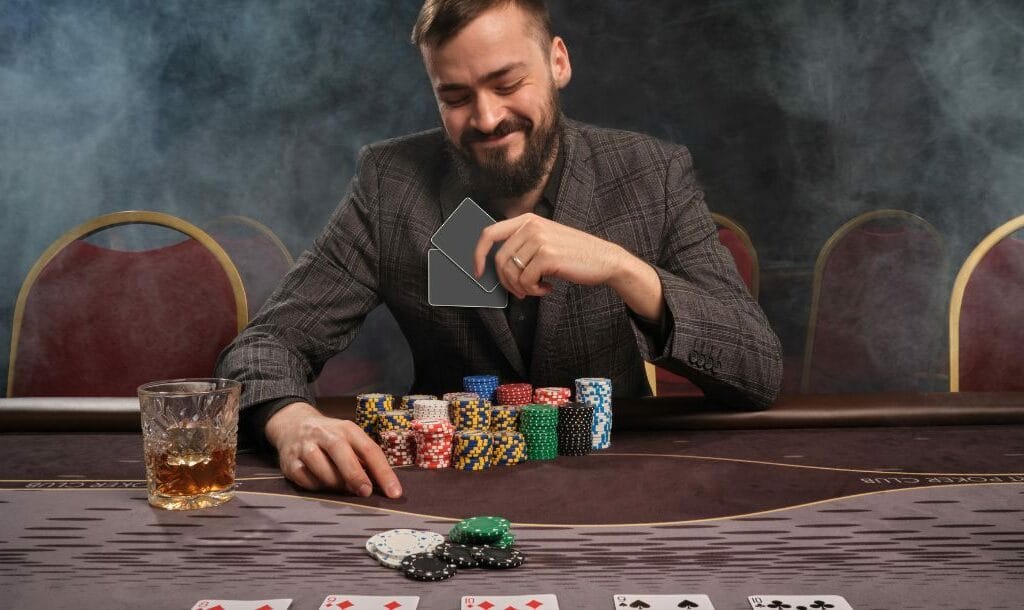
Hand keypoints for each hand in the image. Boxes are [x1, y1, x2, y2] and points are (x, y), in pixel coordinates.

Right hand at [264, 401, 401, 497]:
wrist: (293, 424)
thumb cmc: (330, 438)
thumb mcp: (350, 439)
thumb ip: (364, 459)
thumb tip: (383, 486)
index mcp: (347, 429)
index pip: (369, 450)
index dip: (383, 472)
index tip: (394, 493)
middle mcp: (325, 434)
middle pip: (342, 454)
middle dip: (356, 476)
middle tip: (366, 493)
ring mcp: (305, 447)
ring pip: (322, 469)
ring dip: (335, 484)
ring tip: (342, 488)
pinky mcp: (290, 462)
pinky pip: (306, 480)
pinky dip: (316, 486)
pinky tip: (321, 483)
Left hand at [473, 213, 624, 298]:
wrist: (605, 259)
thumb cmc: (574, 254)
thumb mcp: (546, 239)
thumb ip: (523, 244)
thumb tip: (496, 265)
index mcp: (527, 220)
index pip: (490, 233)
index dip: (478, 254)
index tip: (478, 272)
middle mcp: (531, 226)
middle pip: (500, 260)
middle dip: (506, 282)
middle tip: (520, 292)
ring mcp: (539, 240)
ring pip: (512, 273)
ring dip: (523, 288)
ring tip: (538, 288)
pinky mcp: (547, 256)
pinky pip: (526, 281)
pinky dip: (535, 291)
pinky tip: (548, 288)